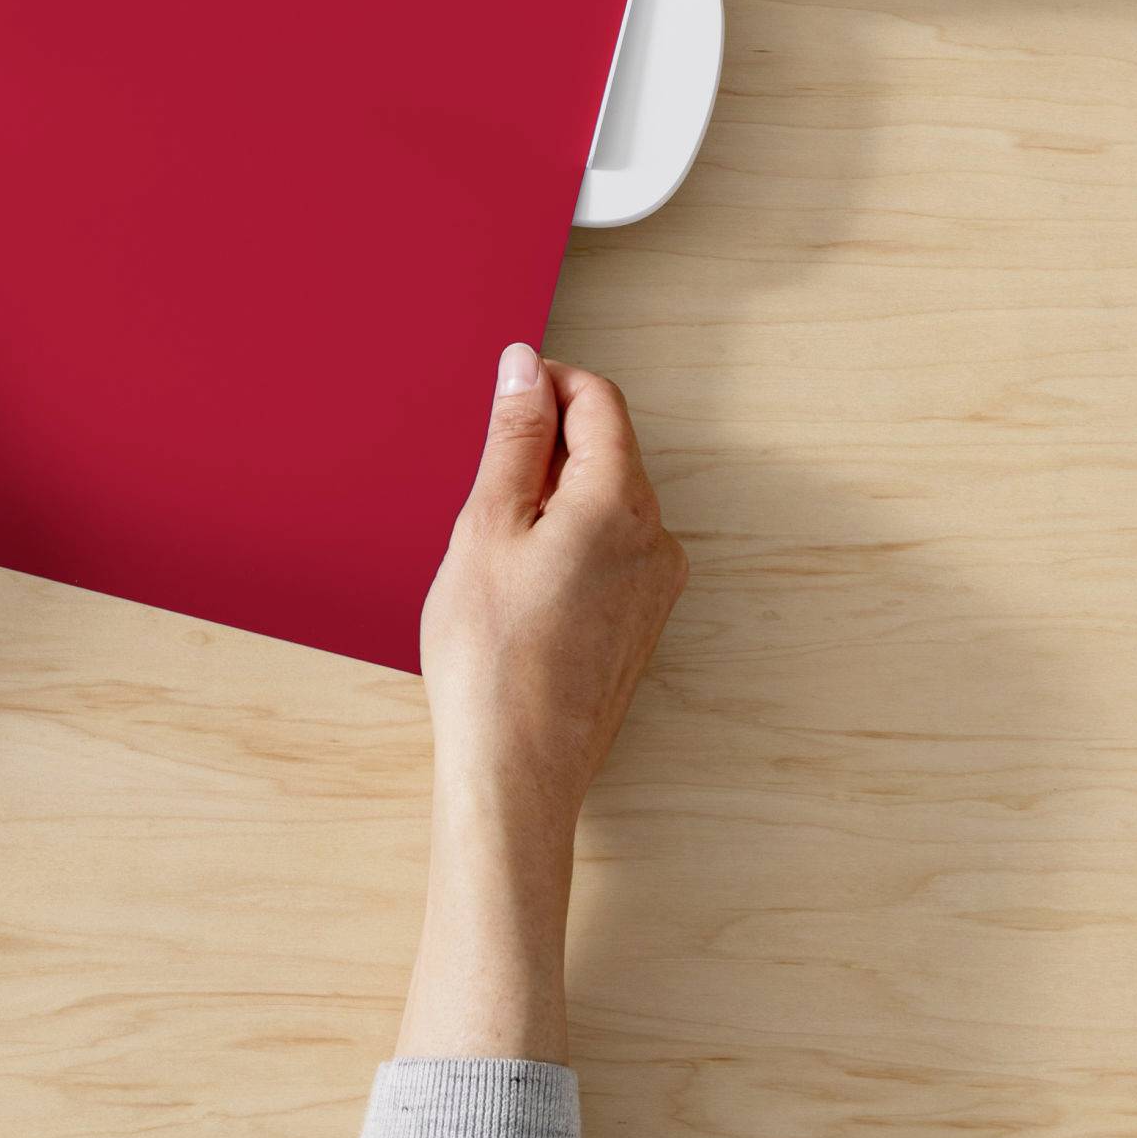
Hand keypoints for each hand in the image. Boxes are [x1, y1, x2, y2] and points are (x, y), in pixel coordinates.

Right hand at [423, 343, 686, 829]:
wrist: (516, 769)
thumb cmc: (492, 656)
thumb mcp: (486, 525)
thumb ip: (512, 437)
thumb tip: (525, 368)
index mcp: (620, 501)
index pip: (598, 399)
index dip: (545, 384)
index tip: (499, 399)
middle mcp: (655, 537)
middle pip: (606, 447)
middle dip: (544, 445)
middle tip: (481, 486)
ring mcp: (655, 584)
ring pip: (605, 498)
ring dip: (551, 494)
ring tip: (493, 544)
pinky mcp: (641, 620)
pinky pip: (608, 546)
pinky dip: (565, 538)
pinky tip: (518, 582)